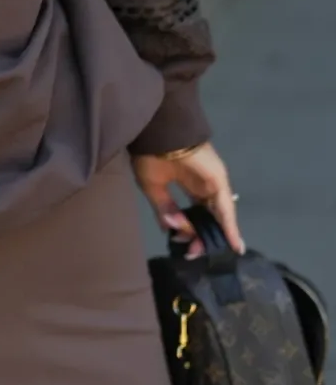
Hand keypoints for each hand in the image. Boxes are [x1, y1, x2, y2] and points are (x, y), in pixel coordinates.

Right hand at [132, 142, 244, 257]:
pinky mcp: (219, 182)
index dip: (188, 230)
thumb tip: (173, 229)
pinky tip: (233, 243)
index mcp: (186, 183)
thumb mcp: (152, 186)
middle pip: (207, 216)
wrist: (160, 131)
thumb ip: (164, 208)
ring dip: (216, 234)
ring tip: (215, 253)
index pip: (192, 212)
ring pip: (219, 214)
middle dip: (201, 236)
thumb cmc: (152, 154)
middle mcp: (202, 185)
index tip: (182, 246)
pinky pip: (225, 209)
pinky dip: (230, 227)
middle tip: (193, 253)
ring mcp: (212, 183)